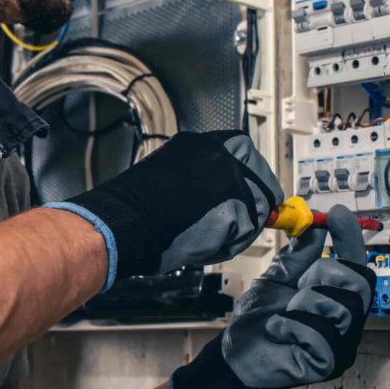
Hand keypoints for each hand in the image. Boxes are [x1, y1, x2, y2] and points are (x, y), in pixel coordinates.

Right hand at [43, 131, 283, 289]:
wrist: (127, 222)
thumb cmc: (135, 207)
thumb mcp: (170, 175)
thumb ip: (201, 179)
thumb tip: (225, 195)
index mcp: (201, 143)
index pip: (244, 152)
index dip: (251, 176)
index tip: (253, 191)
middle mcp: (220, 154)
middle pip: (262, 179)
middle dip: (257, 204)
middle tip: (246, 222)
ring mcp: (231, 179)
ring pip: (256, 210)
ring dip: (238, 229)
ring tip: (206, 236)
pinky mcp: (235, 207)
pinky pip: (245, 233)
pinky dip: (228, 245)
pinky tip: (202, 244)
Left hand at [168, 205, 375, 388]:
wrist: (234, 353)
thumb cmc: (258, 319)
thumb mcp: (276, 280)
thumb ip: (297, 257)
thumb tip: (316, 229)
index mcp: (336, 298)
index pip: (356, 265)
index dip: (350, 239)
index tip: (336, 214)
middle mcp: (346, 321)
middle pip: (361, 283)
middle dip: (324, 274)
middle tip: (297, 285)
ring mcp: (341, 345)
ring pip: (341, 307)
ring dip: (303, 303)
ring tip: (284, 313)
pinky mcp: (328, 364)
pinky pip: (320, 334)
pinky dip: (290, 326)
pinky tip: (277, 332)